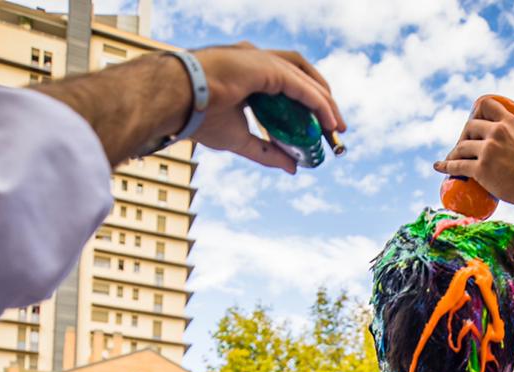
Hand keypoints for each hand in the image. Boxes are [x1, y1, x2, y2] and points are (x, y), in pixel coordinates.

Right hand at [193, 44, 345, 172]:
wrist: (177, 100)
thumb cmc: (197, 117)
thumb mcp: (239, 140)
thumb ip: (267, 153)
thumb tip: (293, 169)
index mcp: (248, 74)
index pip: (286, 86)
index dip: (306, 105)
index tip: (320, 129)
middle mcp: (257, 60)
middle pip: (301, 77)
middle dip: (322, 102)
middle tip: (335, 129)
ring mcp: (262, 60)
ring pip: (305, 77)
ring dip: (325, 100)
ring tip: (336, 125)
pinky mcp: (266, 66)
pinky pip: (301, 86)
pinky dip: (318, 102)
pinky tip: (328, 120)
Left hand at [433, 96, 513, 209]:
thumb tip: (504, 144)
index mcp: (510, 122)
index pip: (485, 105)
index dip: (475, 113)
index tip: (473, 124)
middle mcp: (498, 132)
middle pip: (469, 127)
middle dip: (463, 137)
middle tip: (463, 148)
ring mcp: (488, 150)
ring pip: (461, 147)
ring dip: (454, 153)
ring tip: (453, 160)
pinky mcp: (481, 169)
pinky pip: (457, 165)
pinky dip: (446, 166)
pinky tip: (439, 167)